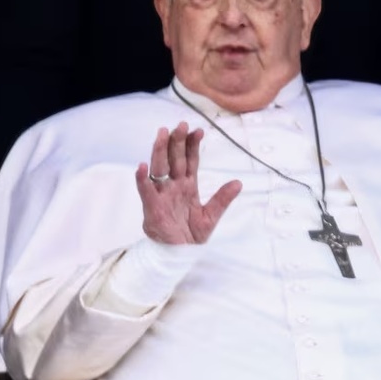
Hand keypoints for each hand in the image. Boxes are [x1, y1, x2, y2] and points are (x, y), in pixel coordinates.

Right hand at [136, 122, 241, 244]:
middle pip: (174, 159)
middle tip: (180, 124)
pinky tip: (141, 167)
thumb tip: (238, 182)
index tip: (198, 130)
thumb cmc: (191, 235)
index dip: (193, 146)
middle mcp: (173, 186)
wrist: (179, 255)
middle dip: (177, 142)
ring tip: (162, 134)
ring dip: (160, 151)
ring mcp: (161, 195)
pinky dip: (142, 179)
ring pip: (159, 168)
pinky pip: (146, 191)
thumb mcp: (211, 216)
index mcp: (187, 186)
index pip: (190, 161)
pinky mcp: (152, 208)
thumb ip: (222, 199)